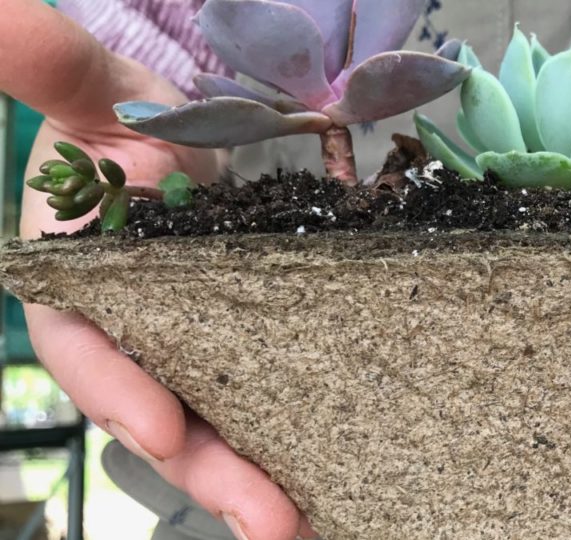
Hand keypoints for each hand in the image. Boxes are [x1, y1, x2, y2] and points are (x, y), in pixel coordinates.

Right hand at [6, 3, 311, 538]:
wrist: (178, 130)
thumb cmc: (119, 112)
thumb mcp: (85, 85)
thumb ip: (45, 64)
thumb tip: (0, 17)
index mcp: (77, 286)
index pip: (88, 348)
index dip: (120, 389)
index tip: (162, 428)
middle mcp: (133, 334)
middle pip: (163, 414)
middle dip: (211, 471)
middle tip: (268, 520)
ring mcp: (194, 350)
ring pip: (219, 427)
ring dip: (258, 483)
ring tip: (305, 527)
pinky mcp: (249, 350)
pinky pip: (268, 403)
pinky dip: (295, 445)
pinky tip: (332, 485)